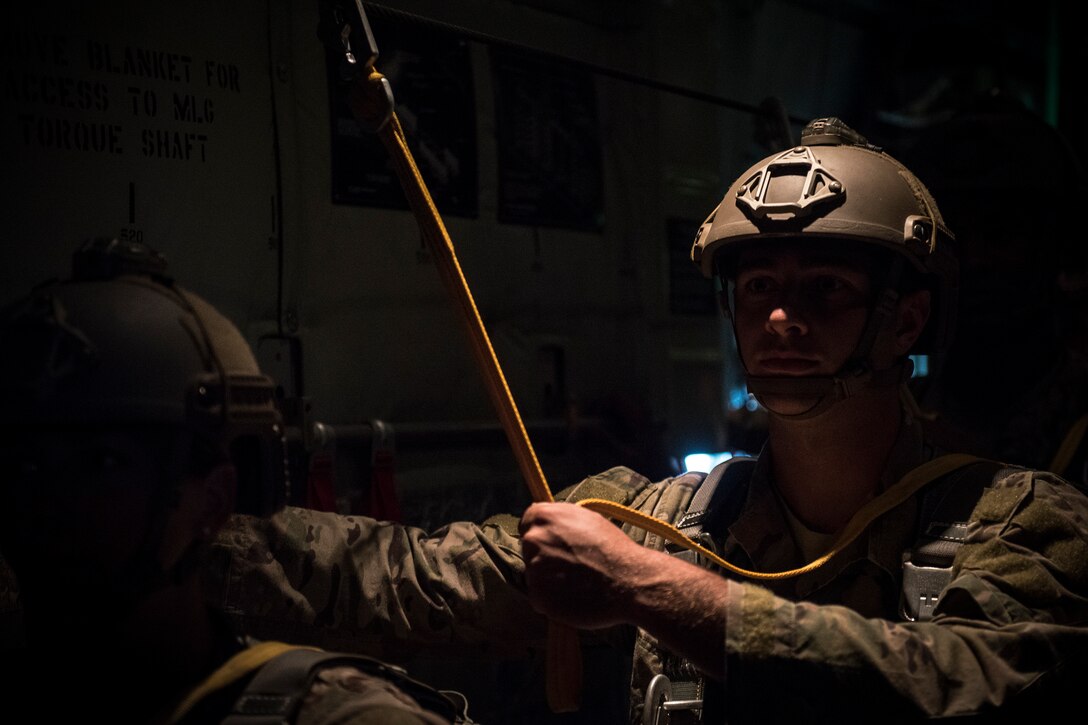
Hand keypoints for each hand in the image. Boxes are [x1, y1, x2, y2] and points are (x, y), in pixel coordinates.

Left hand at [518, 501, 642, 628]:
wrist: (629, 581)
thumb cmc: (613, 550)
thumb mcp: (587, 519)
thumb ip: (561, 519)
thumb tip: (548, 523)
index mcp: (544, 516)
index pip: (527, 522)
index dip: (541, 533)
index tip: (552, 544)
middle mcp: (534, 539)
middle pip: (529, 549)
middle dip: (544, 556)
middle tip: (570, 566)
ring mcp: (533, 568)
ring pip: (534, 574)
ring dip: (549, 580)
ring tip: (576, 582)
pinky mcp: (537, 595)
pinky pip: (539, 598)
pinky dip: (552, 600)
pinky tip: (573, 596)